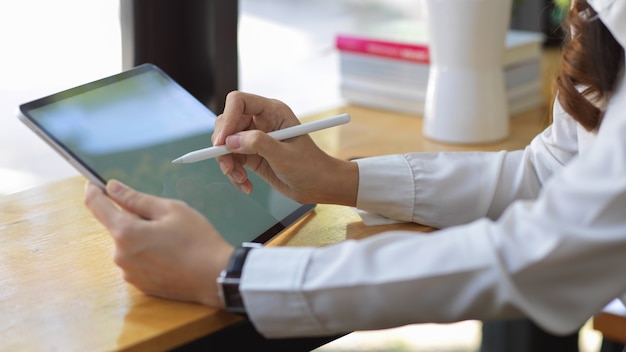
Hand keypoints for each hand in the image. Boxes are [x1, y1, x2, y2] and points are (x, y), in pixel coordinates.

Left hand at [84, 180, 233, 307]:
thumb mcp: (171, 210)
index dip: (94, 191)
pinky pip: (138, 262)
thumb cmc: (197, 240)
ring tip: (172, 241)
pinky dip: (149, 255)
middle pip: (118, 227)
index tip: (94, 184)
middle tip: (163, 219)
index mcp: (126, 232)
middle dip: (134, 219)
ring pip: (129, 246)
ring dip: (143, 238)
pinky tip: (171, 256)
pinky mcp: (140, 286)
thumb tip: (112, 188)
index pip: (97, 206)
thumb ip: (137, 198)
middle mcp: (121, 255)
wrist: (215, 276)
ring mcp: (130, 273)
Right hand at [213, 91, 357, 205]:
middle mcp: (261, 121)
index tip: (222, 142)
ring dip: (228, 163)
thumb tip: (231, 141)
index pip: (239, 102)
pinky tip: (246, 185)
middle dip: (223, 146)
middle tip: (227, 167)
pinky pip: (232, 160)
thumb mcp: (286, 156)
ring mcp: (254, 138)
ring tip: (240, 179)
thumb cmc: (311, 167)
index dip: (227, 118)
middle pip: (227, 123)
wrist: (319, 186)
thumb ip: (258, 144)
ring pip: (226, 143)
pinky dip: (234, 174)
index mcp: (272, 111)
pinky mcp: (251, 155)